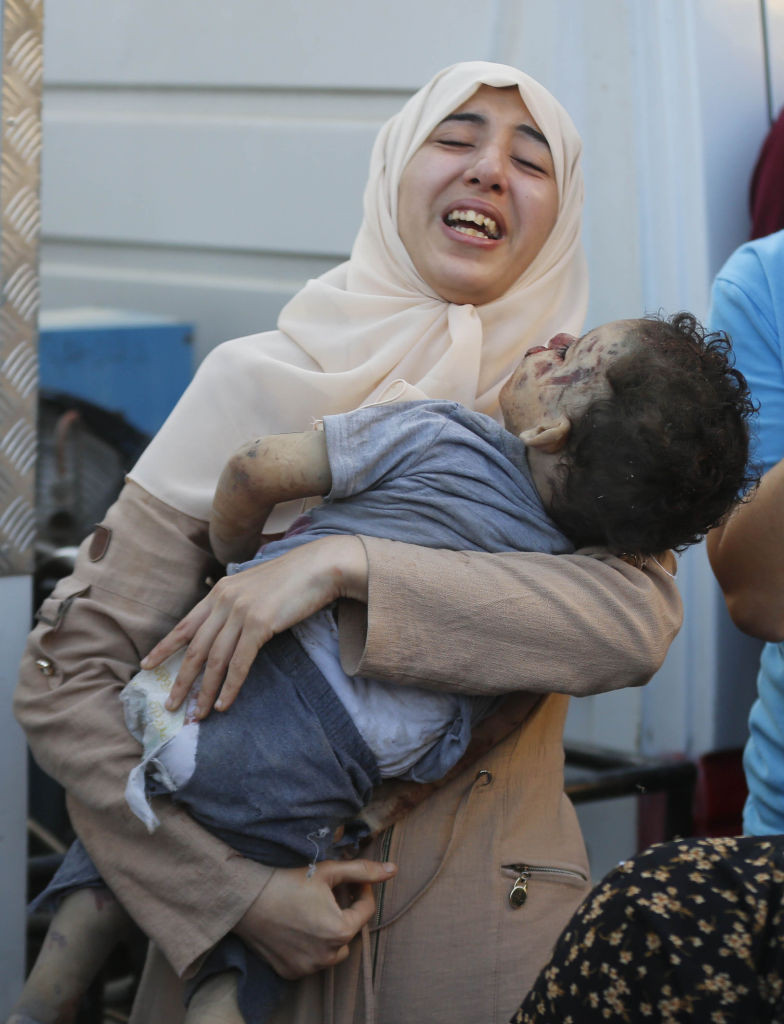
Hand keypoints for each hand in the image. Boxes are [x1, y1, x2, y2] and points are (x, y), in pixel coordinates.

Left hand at [140, 535, 368, 716]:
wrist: (319, 567)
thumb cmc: (293, 579)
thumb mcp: (255, 588)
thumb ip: (237, 605)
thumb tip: (226, 628)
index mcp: (220, 592)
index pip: (184, 625)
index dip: (165, 648)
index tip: (147, 666)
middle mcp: (224, 601)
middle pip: (195, 648)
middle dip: (181, 680)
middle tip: (171, 705)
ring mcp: (241, 612)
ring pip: (214, 660)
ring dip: (204, 691)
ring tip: (197, 714)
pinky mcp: (260, 624)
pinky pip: (239, 663)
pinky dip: (230, 686)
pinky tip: (224, 704)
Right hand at [234, 859, 396, 978]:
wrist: (248, 900)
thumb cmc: (289, 882)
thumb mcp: (329, 871)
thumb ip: (363, 871)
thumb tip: (392, 870)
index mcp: (341, 931)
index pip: (366, 910)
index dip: (362, 891)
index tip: (353, 880)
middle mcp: (328, 956)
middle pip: (350, 931)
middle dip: (346, 912)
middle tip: (330, 893)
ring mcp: (309, 968)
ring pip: (334, 950)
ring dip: (331, 933)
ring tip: (316, 911)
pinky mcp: (292, 973)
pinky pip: (313, 960)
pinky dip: (312, 946)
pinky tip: (300, 927)